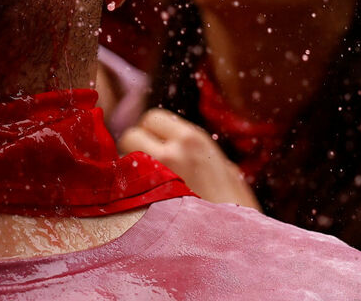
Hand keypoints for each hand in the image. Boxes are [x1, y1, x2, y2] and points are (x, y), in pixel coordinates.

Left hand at [118, 108, 260, 208]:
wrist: (235, 242)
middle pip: (131, 133)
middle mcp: (171, 150)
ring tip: (145, 184)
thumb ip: (202, 156)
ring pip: (123, 158)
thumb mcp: (227, 172)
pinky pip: (123, 184)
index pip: (152, 118)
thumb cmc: (237, 209)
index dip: (150, 131)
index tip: (155, 146)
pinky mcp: (144, 199)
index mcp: (193, 139)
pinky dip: (126, 189)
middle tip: (146, 166)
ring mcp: (156, 174)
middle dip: (134, 147)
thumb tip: (187, 151)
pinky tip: (140, 201)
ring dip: (129, 168)